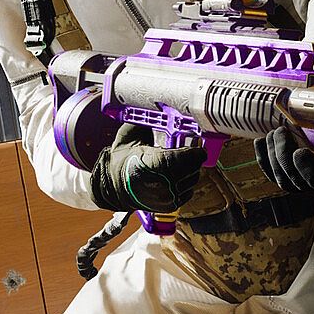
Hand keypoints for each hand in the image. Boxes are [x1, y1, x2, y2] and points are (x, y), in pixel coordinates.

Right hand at [90, 123, 208, 212]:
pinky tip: (176, 175)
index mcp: (150, 164)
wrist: (114, 187)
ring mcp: (166, 198)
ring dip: (190, 170)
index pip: (184, 159)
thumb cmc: (122, 160)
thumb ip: (146, 122)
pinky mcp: (170, 206)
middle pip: (192, 169)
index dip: (195, 152)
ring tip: (181, 163)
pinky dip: (186, 182)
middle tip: (191, 150)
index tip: (199, 145)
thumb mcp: (131, 135)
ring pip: (192, 180)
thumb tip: (161, 107)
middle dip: (193, 159)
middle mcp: (160, 184)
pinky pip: (188, 192)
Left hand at [257, 49, 313, 194]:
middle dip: (284, 159)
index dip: (309, 172)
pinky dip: (263, 157)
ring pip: (283, 179)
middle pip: (298, 183)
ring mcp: (305, 177)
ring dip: (273, 156)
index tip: (300, 150)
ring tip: (275, 133)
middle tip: (281, 133)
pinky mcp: (291, 169)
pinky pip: (272, 172)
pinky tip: (260, 142)